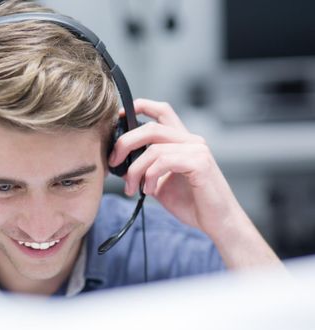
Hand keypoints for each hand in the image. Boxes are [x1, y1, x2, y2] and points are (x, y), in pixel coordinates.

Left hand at [109, 99, 280, 267]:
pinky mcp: (200, 163)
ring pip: (153, 149)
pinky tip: (149, 190)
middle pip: (151, 127)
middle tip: (113, 161)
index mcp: (182, 141)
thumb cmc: (192, 203)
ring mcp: (197, 150)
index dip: (140, 106)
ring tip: (132, 188)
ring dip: (135, 170)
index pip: (163, 111)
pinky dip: (150, 176)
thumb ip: (143, 169)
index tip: (120, 116)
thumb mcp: (158, 183)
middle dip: (125, 142)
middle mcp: (191, 141)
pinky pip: (164, 161)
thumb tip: (118, 162)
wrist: (217, 222)